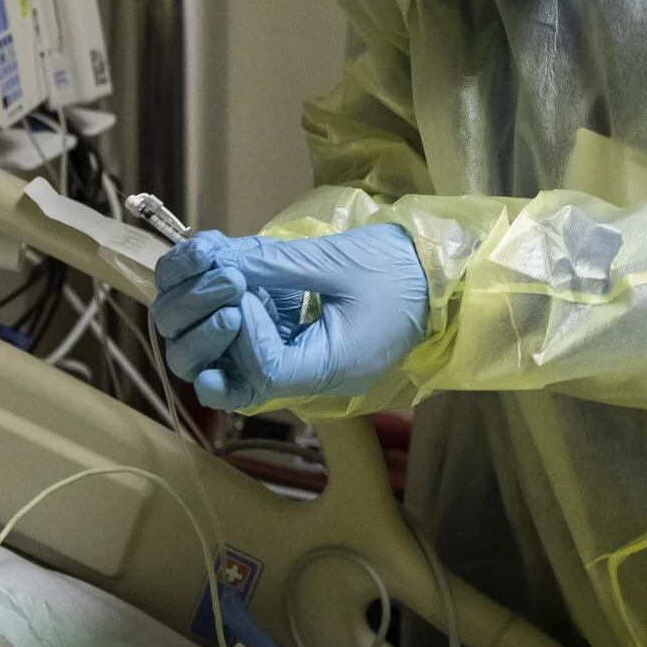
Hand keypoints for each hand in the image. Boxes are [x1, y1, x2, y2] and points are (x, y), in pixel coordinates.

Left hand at [151, 226, 427, 409]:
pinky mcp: (300, 349)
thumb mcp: (336, 261)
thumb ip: (273, 264)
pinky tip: (229, 287)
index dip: (243, 332)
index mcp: (333, 368)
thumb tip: (216, 261)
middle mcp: (313, 379)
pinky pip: (253, 351)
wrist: (434, 275)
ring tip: (218, 284)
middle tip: (222, 287)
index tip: (242, 288)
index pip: (266, 371)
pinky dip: (232, 323)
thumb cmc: (396, 269)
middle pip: (238, 385)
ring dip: (212, 331)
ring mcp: (304, 367)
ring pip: (234, 373)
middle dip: (213, 337)